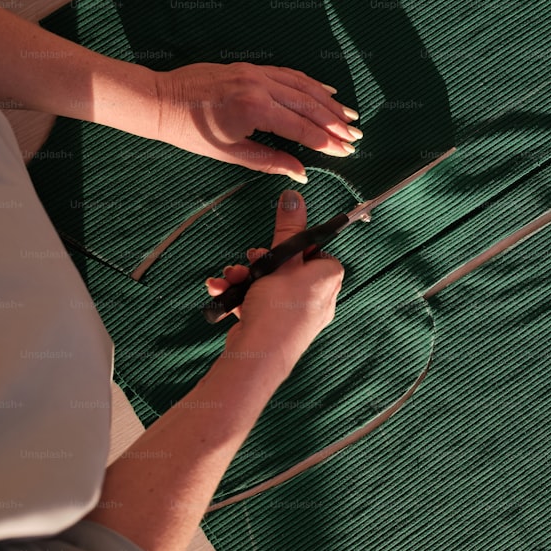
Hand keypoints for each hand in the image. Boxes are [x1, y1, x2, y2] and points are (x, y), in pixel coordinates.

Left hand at [155, 62, 361, 182]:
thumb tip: (302, 172)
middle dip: (336, 123)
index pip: (302, 128)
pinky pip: (289, 73)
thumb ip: (271, 161)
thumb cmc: (190, 132)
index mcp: (254, 110)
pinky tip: (326, 92)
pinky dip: (310, 83)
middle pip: (309, 105)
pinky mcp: (252, 67)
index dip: (327, 141)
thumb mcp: (231, 154)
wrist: (161, 100)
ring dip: (329, 103)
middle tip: (356, 136)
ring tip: (350, 116)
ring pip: (303, 86)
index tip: (346, 151)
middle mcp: (260, 86)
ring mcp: (256, 73)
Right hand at [205, 190, 343, 381]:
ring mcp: (296, 315)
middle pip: (288, 267)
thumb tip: (294, 195)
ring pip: (268, 284)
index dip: (292, 247)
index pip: (316, 251)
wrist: (259, 354)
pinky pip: (258, 303)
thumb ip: (288, 227)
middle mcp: (318, 298)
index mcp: (328, 278)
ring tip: (231, 278)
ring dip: (244, 277)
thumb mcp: (282, 259)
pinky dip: (240, 295)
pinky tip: (222, 291)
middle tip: (250, 260)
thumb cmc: (279, 309)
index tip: (275, 246)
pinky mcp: (275, 326)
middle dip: (260, 262)